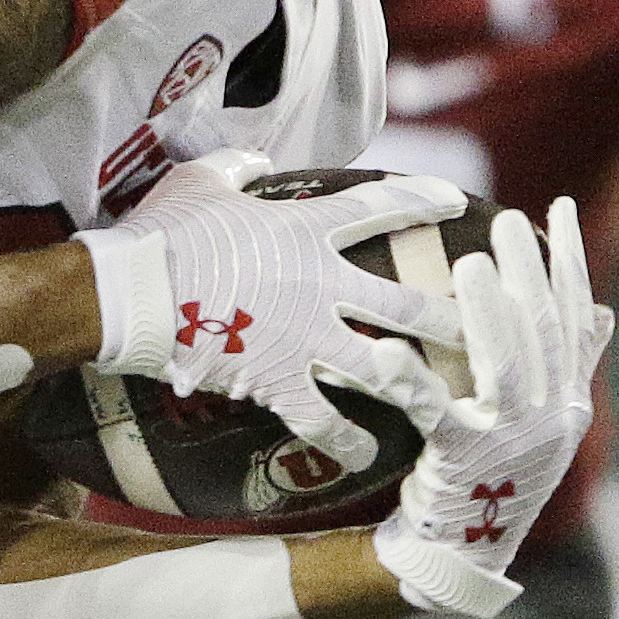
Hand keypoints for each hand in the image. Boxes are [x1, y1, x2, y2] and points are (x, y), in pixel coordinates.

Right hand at [78, 151, 471, 470]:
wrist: (130, 292)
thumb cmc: (162, 232)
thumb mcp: (200, 180)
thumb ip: (238, 167)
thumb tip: (257, 163)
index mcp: (303, 230)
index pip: (378, 209)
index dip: (420, 202)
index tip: (456, 202)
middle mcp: (319, 284)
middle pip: (403, 303)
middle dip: (451, 318)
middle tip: (488, 329)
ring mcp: (303, 337)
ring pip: (381, 368)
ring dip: (419, 386)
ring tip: (451, 403)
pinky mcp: (278, 380)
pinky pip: (324, 420)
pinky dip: (348, 441)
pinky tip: (368, 455)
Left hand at [363, 198, 611, 618]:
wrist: (461, 552)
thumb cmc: (493, 473)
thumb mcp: (541, 420)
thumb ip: (568, 366)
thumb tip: (603, 311)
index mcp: (568, 402)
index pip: (575, 318)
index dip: (569, 262)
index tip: (562, 209)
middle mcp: (550, 420)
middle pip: (542, 333)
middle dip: (527, 273)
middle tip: (504, 223)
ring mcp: (511, 443)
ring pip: (504, 365)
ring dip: (488, 312)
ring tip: (469, 264)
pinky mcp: (462, 463)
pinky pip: (434, 413)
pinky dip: (411, 380)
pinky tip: (386, 351)